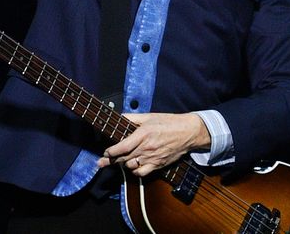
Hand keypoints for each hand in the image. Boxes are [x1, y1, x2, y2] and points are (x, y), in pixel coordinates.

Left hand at [96, 112, 211, 177]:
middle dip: (111, 160)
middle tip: (102, 162)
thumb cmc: (168, 122)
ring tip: (118, 161)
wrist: (187, 132)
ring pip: (130, 166)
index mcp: (143, 134)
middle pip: (124, 158)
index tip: (106, 152)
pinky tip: (132, 166)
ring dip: (123, 164)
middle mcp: (146, 148)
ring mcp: (152, 158)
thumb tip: (119, 116)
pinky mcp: (158, 165)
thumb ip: (132, 117)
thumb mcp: (149, 116)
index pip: (122, 147)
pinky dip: (134, 171)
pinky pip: (141, 173)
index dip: (111, 152)